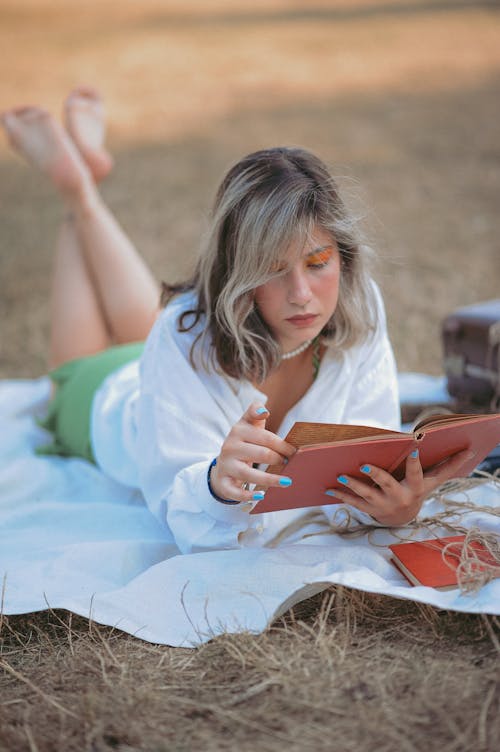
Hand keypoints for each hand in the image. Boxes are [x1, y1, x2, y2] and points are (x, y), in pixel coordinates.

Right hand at [209, 401, 295, 503]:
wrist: (223, 464)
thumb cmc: (243, 442)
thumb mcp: (247, 424)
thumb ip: (254, 412)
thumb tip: (264, 410)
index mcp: (238, 430)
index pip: (264, 436)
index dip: (281, 444)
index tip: (293, 450)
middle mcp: (230, 447)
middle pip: (260, 453)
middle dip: (279, 459)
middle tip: (291, 464)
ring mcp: (226, 465)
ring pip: (248, 473)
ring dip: (270, 479)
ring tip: (288, 482)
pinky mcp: (224, 483)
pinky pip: (235, 491)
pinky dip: (248, 496)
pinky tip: (262, 497)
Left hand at [325, 447, 474, 525]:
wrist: (404, 519)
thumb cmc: (418, 491)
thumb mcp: (433, 482)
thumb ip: (448, 466)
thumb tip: (470, 449)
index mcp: (414, 488)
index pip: (417, 474)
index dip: (416, 464)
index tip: (414, 449)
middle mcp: (398, 498)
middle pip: (387, 485)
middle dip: (375, 476)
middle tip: (363, 465)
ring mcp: (382, 505)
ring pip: (366, 496)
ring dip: (351, 486)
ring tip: (339, 476)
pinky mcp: (368, 509)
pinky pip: (352, 503)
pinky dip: (339, 496)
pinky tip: (327, 489)